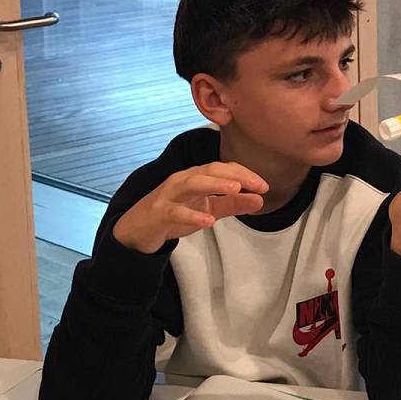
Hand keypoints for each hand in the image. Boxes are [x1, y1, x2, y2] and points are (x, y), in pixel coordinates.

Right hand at [113, 162, 268, 252]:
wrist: (136, 231)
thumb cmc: (173, 215)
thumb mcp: (207, 209)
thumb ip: (232, 204)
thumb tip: (260, 199)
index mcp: (196, 177)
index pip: (222, 168)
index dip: (244, 174)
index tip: (264, 185)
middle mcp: (183, 180)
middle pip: (209, 170)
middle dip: (235, 175)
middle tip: (258, 184)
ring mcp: (169, 195)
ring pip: (191, 183)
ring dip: (214, 184)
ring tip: (235, 189)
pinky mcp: (158, 213)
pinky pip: (175, 212)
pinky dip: (192, 215)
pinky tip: (208, 221)